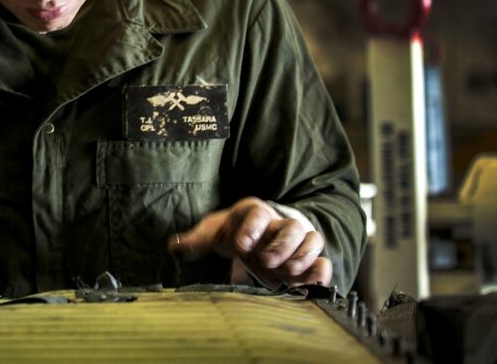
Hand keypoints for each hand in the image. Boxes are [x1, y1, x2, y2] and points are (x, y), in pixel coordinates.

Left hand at [167, 196, 331, 287]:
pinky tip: (311, 285)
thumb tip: (173, 247)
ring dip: (302, 256)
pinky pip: (323, 262)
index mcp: (254, 213)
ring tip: (288, 272)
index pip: (256, 213)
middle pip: (291, 226)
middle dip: (281, 244)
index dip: (250, 228)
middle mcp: (279, 225)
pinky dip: (320, 273)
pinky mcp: (309, 261)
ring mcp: (298, 243)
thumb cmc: (236, 233)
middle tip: (266, 261)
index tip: (240, 245)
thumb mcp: (215, 233)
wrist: (261, 239)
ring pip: (312, 240)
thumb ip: (196, 240)